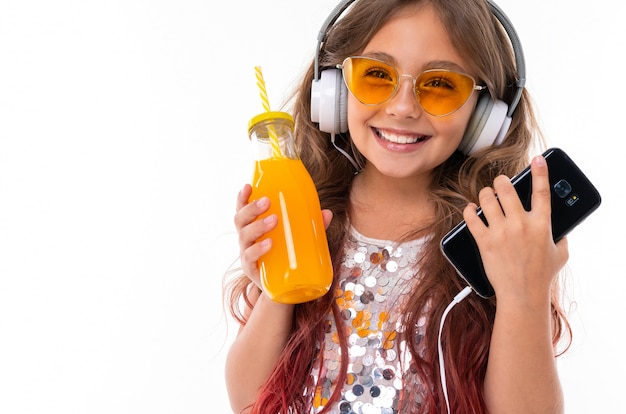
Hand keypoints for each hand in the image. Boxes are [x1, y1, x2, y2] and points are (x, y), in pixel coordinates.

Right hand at [233, 184, 332, 288]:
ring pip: (245, 237)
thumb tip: (326, 213)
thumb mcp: (297, 240)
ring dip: (258, 226)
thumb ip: (310, 227)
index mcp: (253, 228)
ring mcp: (247, 255)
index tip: (248, 185)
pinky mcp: (252, 271)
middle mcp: (246, 240)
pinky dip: (258, 250)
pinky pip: (250, 258)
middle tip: (267, 201)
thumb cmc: (286, 258)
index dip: (242, 197)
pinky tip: (269, 243)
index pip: (242, 209)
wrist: (282, 289)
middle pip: (240, 220)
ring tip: (274, 220)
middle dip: (252, 209)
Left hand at [463, 156, 568, 303]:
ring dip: (485, 194)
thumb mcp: (560, 254)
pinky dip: (469, 211)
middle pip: (507, 190)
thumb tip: (559, 228)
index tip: (537, 159)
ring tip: (485, 196)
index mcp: (542, 224)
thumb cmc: (542, 277)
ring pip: (487, 199)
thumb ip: (560, 237)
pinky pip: (471, 218)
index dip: (540, 172)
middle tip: (500, 183)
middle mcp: (521, 224)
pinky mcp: (485, 241)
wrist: (522, 295)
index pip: (542, 192)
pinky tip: (470, 209)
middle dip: (501, 182)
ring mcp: (501, 232)